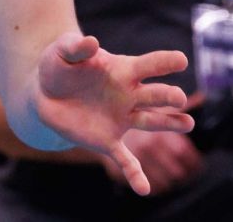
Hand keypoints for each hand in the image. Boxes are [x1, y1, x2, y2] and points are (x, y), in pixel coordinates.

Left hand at [33, 32, 193, 196]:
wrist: (44, 93)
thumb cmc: (59, 66)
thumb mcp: (63, 51)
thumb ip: (76, 47)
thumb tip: (91, 42)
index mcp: (122, 70)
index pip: (149, 64)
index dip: (164, 61)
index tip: (181, 60)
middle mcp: (129, 95)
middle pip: (154, 95)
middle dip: (167, 96)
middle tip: (179, 98)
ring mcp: (121, 119)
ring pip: (150, 122)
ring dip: (169, 124)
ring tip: (188, 124)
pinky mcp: (108, 141)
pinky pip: (126, 159)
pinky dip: (135, 174)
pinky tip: (144, 189)